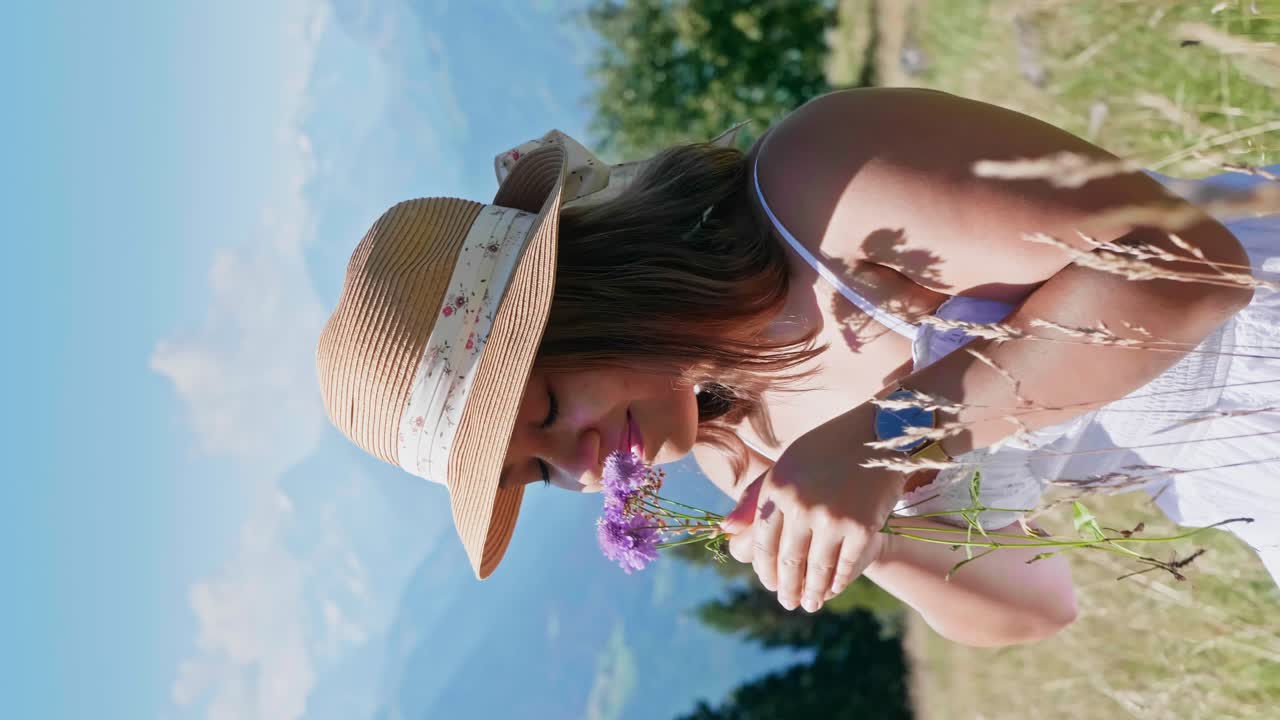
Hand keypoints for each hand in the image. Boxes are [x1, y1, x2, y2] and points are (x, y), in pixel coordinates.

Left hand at [718, 405, 904, 612]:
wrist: (880, 435)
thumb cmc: (828, 450)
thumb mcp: (786, 465)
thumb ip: (756, 497)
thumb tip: (726, 530)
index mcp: (776, 487)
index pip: (763, 542)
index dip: (765, 568)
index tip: (770, 583)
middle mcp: (799, 504)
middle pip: (788, 560)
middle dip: (787, 588)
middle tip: (788, 602)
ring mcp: (831, 517)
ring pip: (815, 568)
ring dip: (811, 592)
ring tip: (809, 604)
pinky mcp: (860, 527)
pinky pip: (844, 565)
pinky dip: (836, 582)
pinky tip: (832, 589)